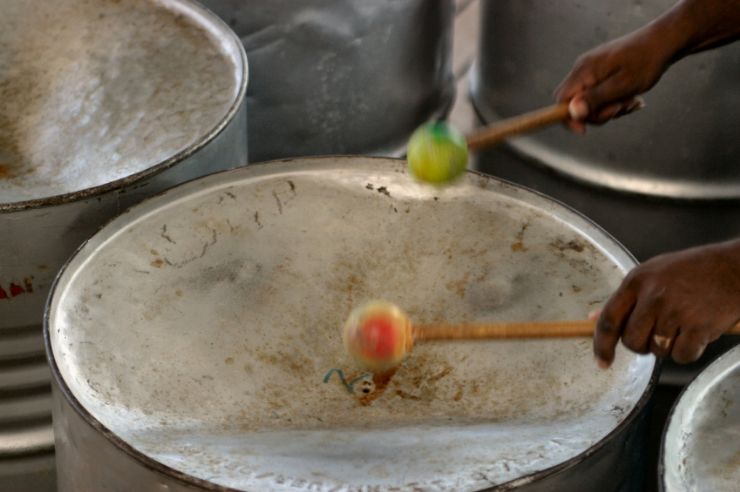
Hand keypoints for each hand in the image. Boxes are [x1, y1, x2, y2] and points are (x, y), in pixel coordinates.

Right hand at [555, 27, 674, 132]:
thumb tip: (573, 112)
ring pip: (589, 102)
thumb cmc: (645, 61)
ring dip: (609, 109)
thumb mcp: (622, 85)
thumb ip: (596, 98)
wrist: (663, 42)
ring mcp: (591, 72)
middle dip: (596, 114)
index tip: (585, 130)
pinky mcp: (600, 74)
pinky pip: (599, 95)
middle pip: (574, 104)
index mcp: (584, 71)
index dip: (569, 118)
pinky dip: (613, 102)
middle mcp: (582, 70)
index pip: (561, 100)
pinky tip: (631, 98)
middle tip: (619, 109)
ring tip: (630, 102)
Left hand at [594, 240, 739, 367]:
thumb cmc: (692, 270)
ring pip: (656, 351)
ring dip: (666, 347)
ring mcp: (676, 313)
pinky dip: (688, 352)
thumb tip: (593, 319)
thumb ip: (625, 298)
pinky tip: (695, 333)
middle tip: (655, 334)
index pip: (609, 320)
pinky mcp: (698, 328)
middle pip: (631, 341)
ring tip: (680, 326)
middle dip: (640, 345)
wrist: (733, 268)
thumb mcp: (651, 273)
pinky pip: (681, 357)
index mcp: (636, 281)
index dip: (601, 345)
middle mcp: (653, 297)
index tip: (602, 362)